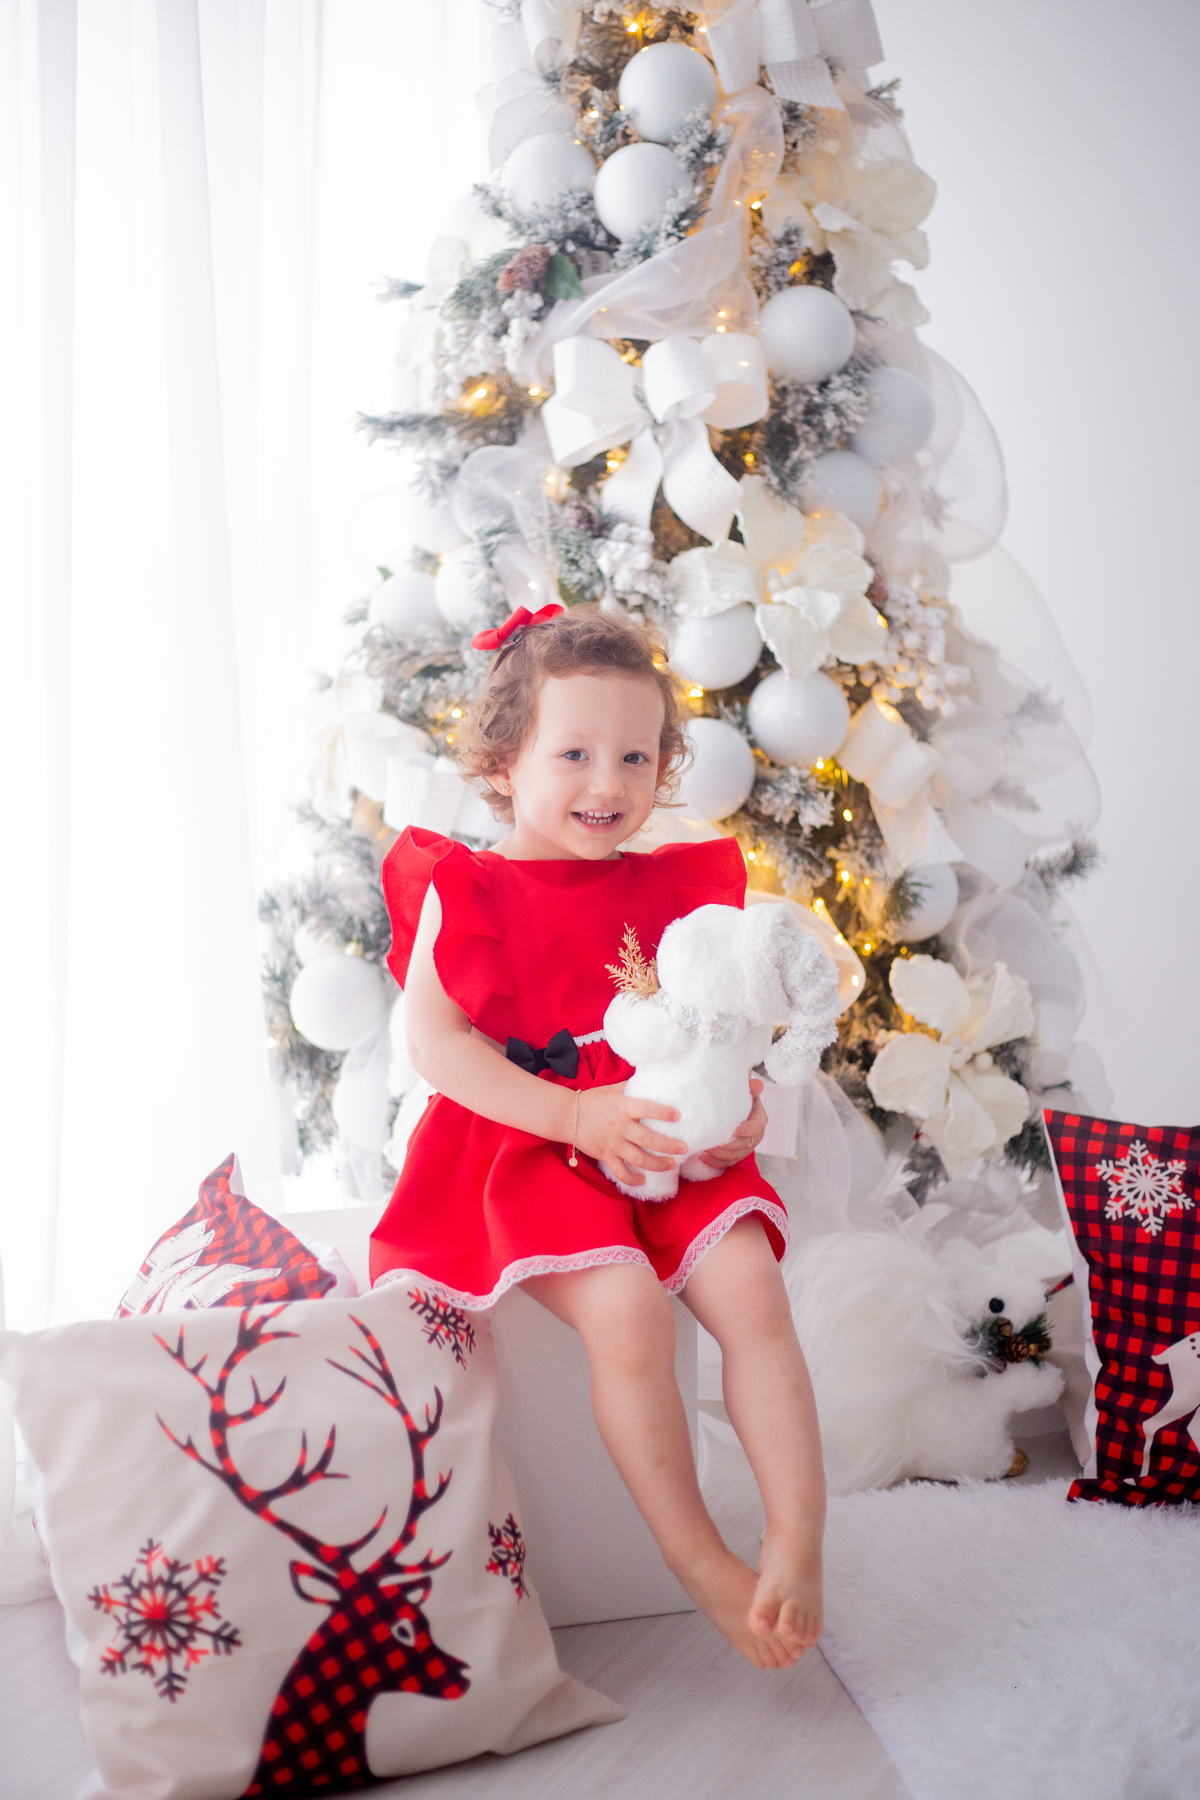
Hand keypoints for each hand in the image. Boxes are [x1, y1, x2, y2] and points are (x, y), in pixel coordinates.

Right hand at [572, 1083, 686, 1188]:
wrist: (567, 1116)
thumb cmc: (591, 1100)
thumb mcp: (611, 1090)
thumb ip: (630, 1087)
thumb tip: (649, 1080)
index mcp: (622, 1107)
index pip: (646, 1108)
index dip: (663, 1112)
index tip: (678, 1116)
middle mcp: (619, 1127)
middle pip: (648, 1139)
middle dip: (668, 1146)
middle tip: (684, 1148)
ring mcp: (612, 1144)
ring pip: (639, 1159)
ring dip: (657, 1164)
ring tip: (672, 1165)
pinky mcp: (605, 1156)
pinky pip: (621, 1172)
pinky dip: (633, 1179)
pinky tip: (644, 1180)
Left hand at [699, 1078, 766, 1170]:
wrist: (736, 1109)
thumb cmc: (740, 1097)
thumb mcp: (746, 1091)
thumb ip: (751, 1087)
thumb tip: (756, 1083)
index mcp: (759, 1120)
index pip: (756, 1128)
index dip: (745, 1130)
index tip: (732, 1130)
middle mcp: (755, 1136)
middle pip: (743, 1145)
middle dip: (727, 1146)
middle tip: (710, 1142)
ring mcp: (747, 1147)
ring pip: (735, 1156)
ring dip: (719, 1155)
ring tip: (704, 1149)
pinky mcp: (737, 1155)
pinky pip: (728, 1163)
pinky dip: (716, 1163)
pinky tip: (702, 1158)